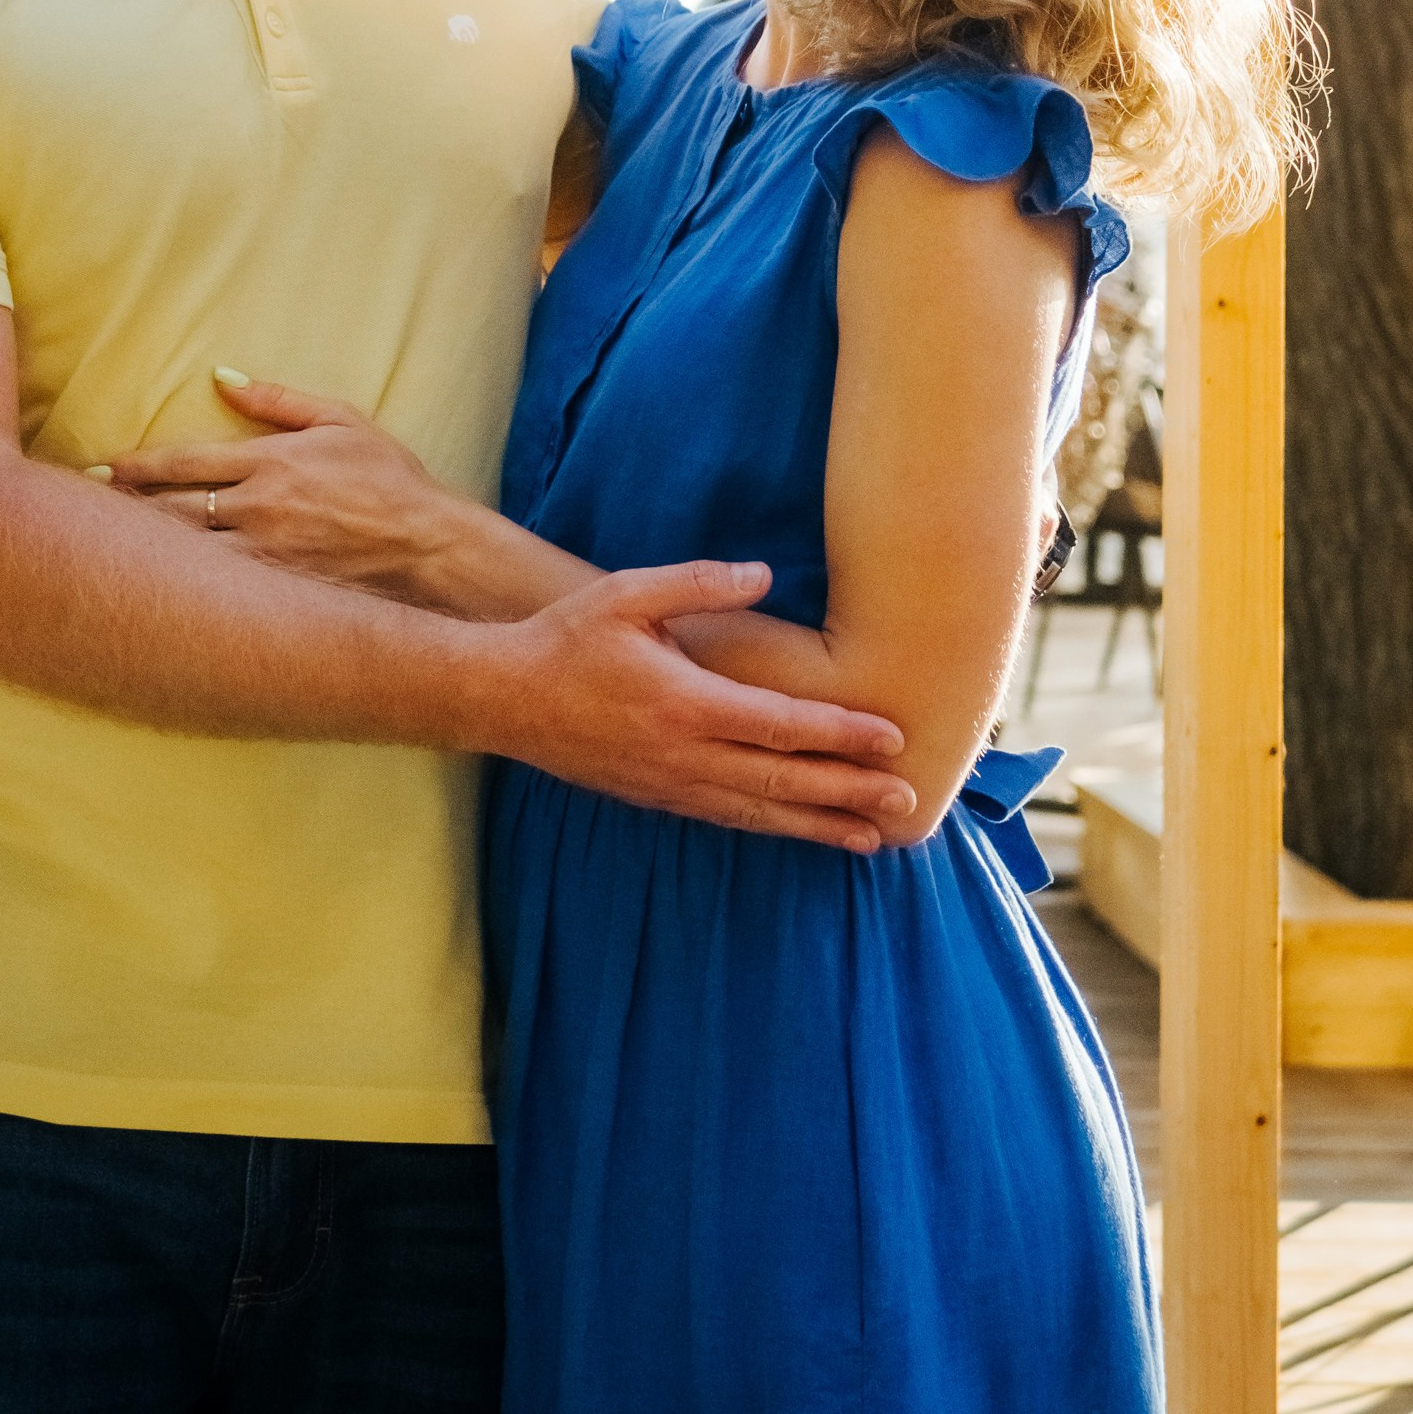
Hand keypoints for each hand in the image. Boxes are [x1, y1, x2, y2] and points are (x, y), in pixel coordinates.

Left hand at [104, 375, 497, 608]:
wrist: (430, 549)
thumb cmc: (391, 481)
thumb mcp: (342, 421)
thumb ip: (279, 399)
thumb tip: (223, 376)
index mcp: (270, 462)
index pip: (183, 462)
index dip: (135, 466)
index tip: (99, 467)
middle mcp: (257, 509)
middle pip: (169, 510)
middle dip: (121, 510)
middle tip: (79, 511)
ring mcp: (263, 556)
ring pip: (183, 555)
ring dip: (140, 552)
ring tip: (97, 554)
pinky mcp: (274, 594)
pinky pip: (213, 592)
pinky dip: (179, 588)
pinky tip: (151, 593)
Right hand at [479, 559, 916, 853]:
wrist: (504, 698)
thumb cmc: (567, 639)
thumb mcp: (627, 594)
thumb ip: (698, 585)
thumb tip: (763, 575)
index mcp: (684, 702)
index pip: (780, 725)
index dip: (841, 734)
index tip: (891, 738)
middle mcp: (684, 754)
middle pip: (783, 780)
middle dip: (849, 793)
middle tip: (908, 803)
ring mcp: (670, 784)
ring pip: (759, 811)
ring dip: (818, 824)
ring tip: (872, 837)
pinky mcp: (656, 798)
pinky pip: (727, 818)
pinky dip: (771, 826)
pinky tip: (800, 830)